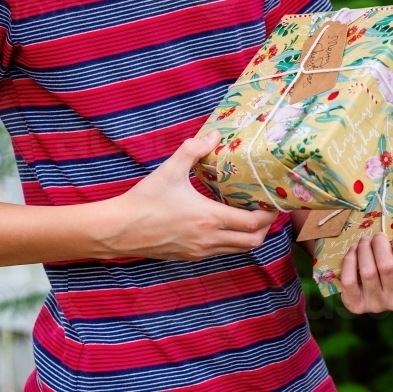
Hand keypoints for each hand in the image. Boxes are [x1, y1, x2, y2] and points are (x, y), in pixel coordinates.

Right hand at [102, 131, 277, 260]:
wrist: (119, 230)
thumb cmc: (145, 200)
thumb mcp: (170, 169)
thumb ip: (194, 149)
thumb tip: (214, 135)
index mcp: (209, 219)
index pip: (252, 224)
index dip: (269, 215)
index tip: (274, 200)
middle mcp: (209, 240)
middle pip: (252, 243)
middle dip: (264, 227)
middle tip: (265, 208)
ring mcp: (199, 252)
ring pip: (237, 250)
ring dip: (249, 235)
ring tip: (248, 213)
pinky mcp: (189, 257)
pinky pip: (221, 252)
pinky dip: (231, 240)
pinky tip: (224, 221)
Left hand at [339, 233, 392, 313]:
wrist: (368, 285)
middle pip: (386, 266)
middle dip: (380, 243)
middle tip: (378, 236)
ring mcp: (375, 305)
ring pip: (368, 270)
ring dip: (364, 248)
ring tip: (365, 241)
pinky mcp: (355, 305)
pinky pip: (349, 281)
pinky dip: (349, 261)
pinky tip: (353, 252)